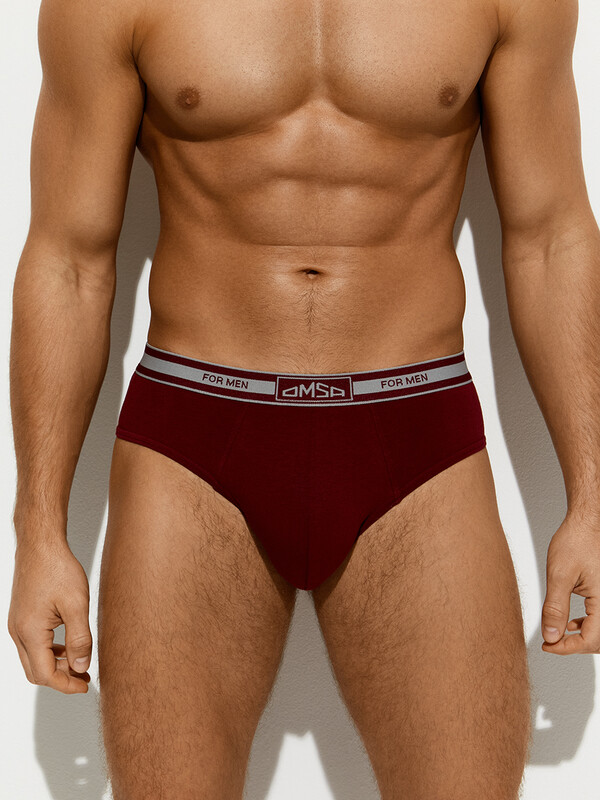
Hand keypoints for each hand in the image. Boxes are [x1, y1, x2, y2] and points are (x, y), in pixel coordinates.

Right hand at [7, 537, 92, 692]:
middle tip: (84, 676)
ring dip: (55, 664)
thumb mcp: (77, 605)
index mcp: (30, 633)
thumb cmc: (57, 568)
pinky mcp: (21, 616)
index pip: (45, 675)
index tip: (85, 685)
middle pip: (35, 671)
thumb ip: (80, 639)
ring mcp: (17, 624)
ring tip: (80, 661)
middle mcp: (18, 632)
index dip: (66, 685)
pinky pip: (32, 644)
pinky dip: (49, 651)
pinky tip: (68, 645)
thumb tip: (81, 666)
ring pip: (33, 658)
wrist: (40, 545)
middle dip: (60, 678)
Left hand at [541, 511, 599, 654]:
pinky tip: (571, 623)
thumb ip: (555, 608)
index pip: (591, 640)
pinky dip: (587, 626)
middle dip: (576, 646)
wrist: (587, 524)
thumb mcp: (559, 575)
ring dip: (582, 638)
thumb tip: (551, 636)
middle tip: (552, 643)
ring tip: (559, 634)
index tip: (548, 646)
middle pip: (599, 640)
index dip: (567, 648)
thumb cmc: (576, 541)